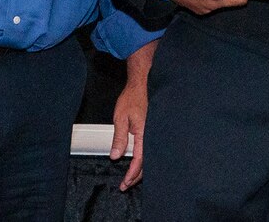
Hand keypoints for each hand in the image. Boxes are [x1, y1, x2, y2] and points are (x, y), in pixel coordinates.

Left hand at [111, 39, 156, 190]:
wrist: (142, 84)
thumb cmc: (132, 97)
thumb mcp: (121, 117)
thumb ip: (119, 137)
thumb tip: (115, 156)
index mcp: (144, 133)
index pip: (140, 160)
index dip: (132, 173)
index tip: (124, 183)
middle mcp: (151, 135)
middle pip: (147, 163)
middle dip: (136, 176)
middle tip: (125, 185)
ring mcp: (153, 133)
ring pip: (149, 157)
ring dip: (140, 169)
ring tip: (131, 177)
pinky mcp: (151, 130)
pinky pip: (149, 149)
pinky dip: (144, 159)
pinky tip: (139, 162)